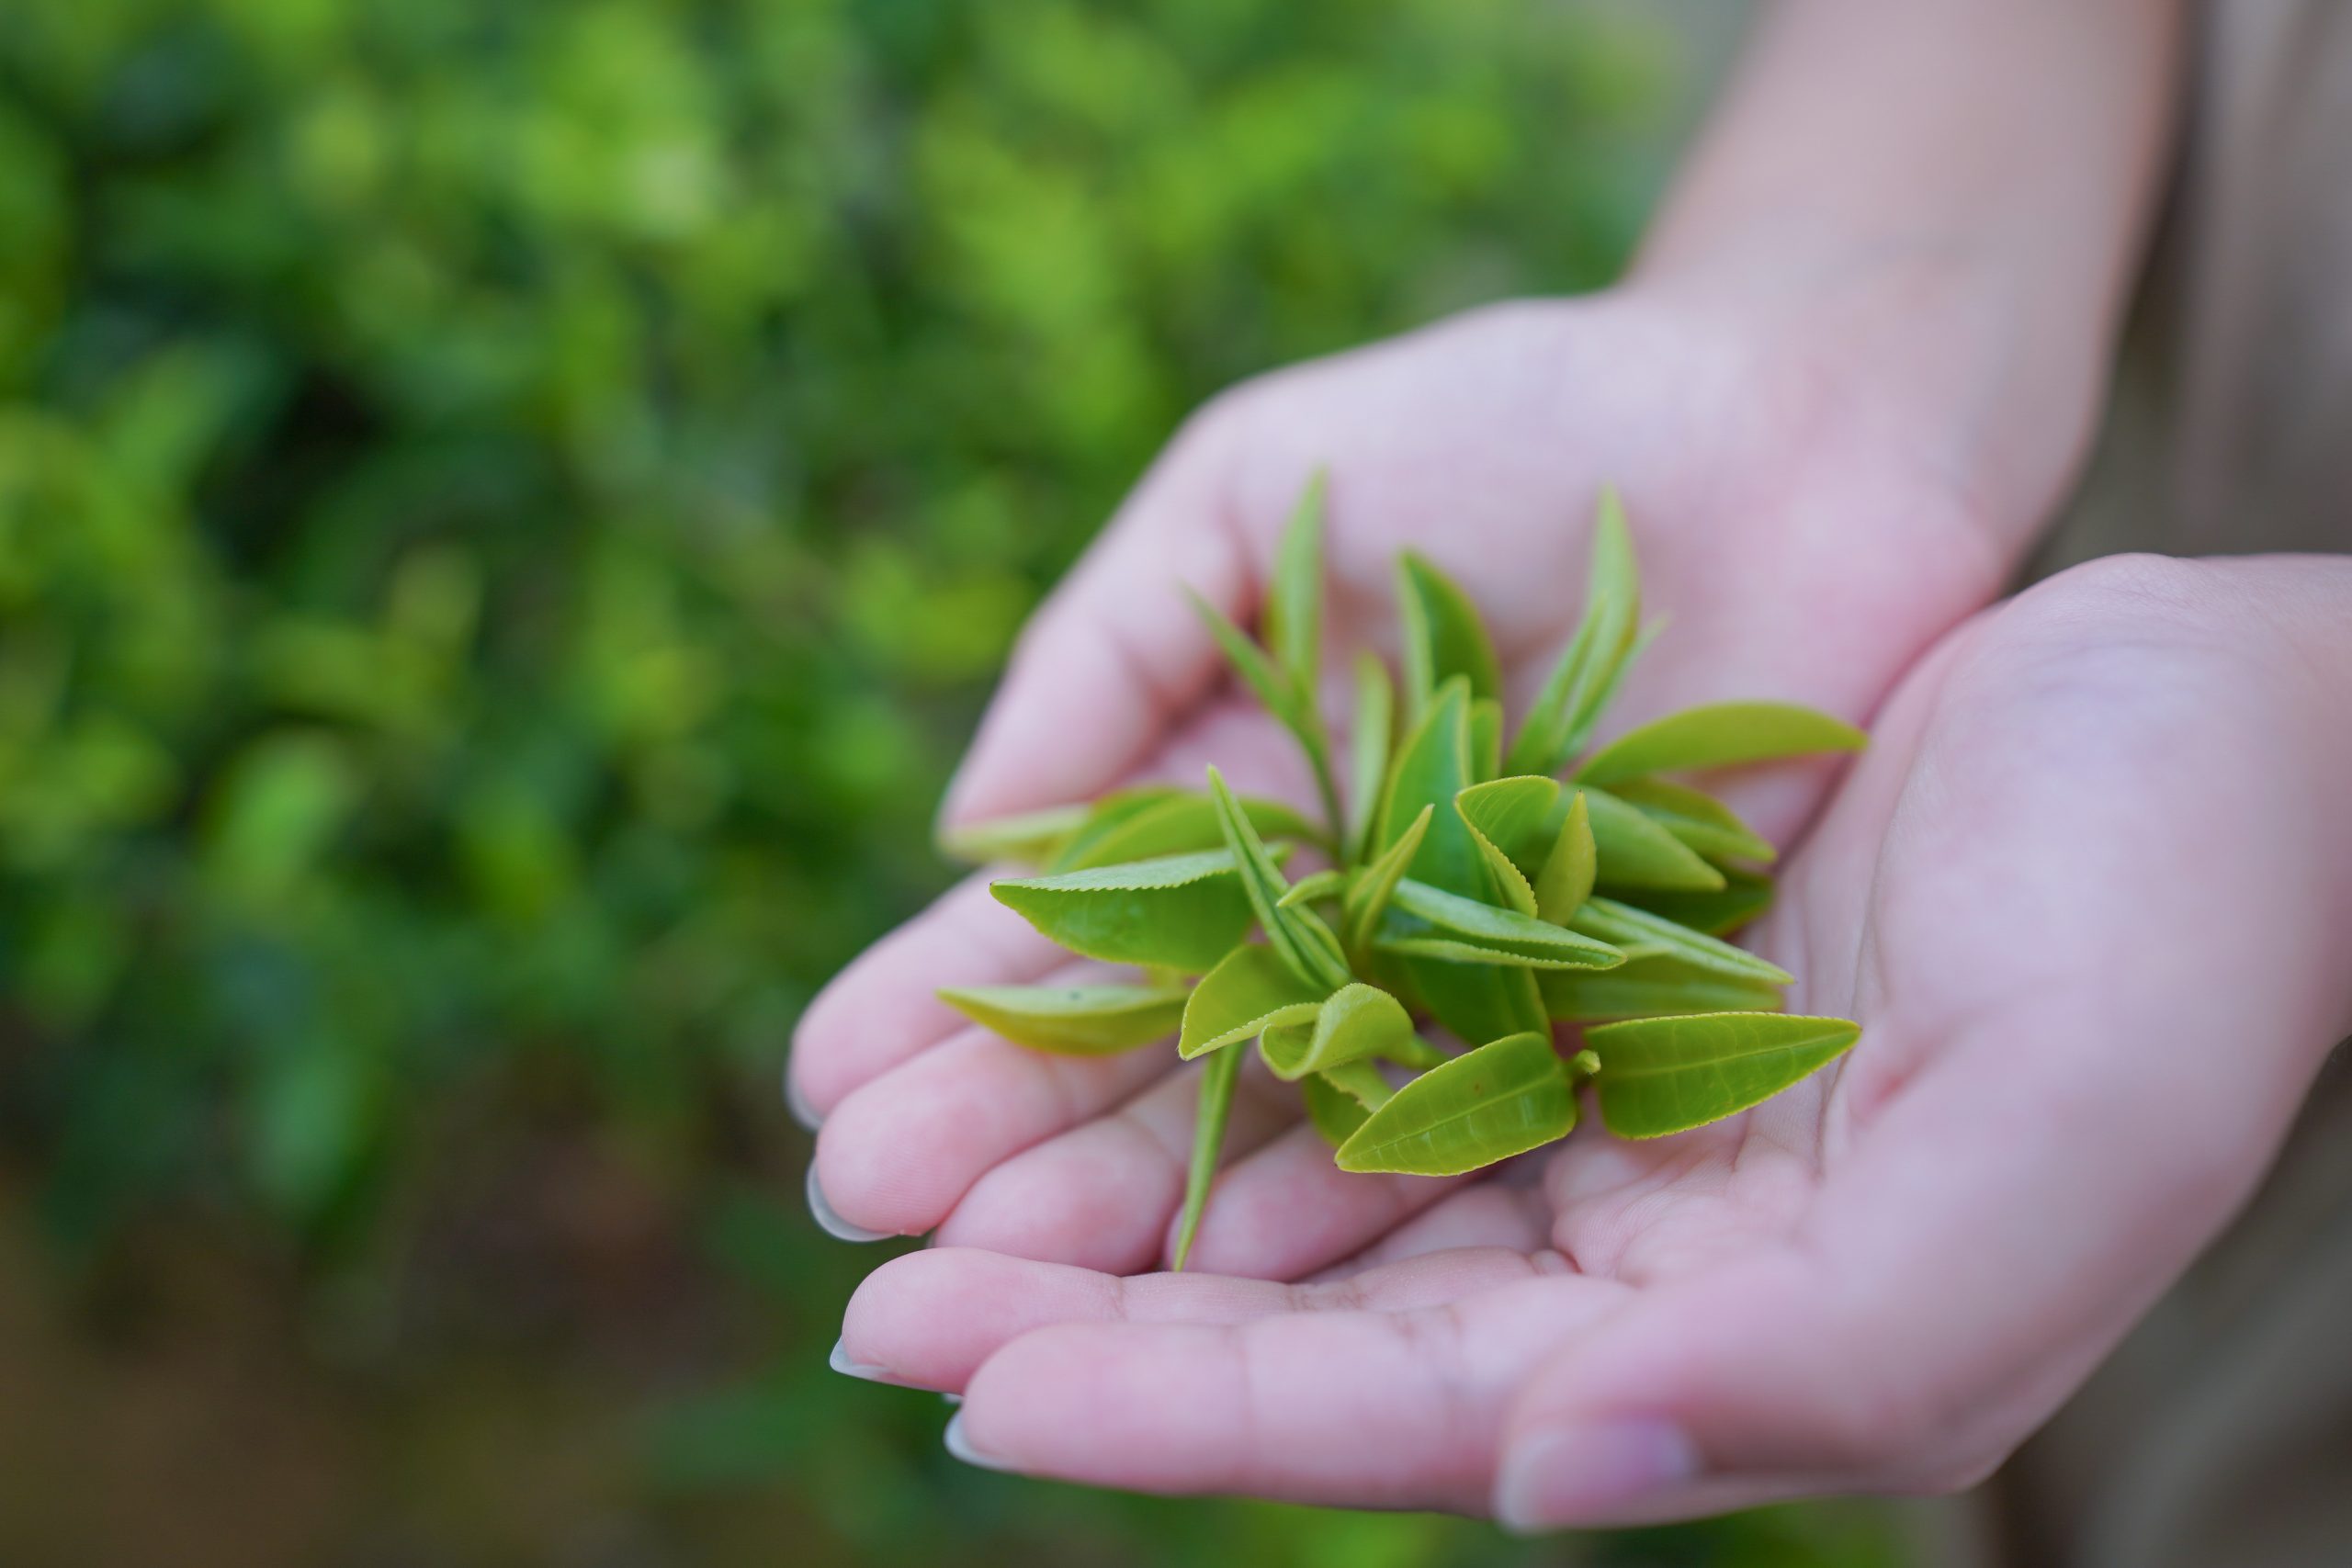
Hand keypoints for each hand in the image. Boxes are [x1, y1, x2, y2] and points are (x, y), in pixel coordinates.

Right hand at [791, 280, 2028, 1261]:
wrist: (1789, 428)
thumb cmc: (1515, 424)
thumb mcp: (1259, 484)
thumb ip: (1115, 644)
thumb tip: (965, 827)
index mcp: (1236, 788)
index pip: (1068, 921)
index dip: (945, 1002)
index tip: (827, 1085)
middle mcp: (1332, 908)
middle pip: (1147, 1046)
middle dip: (1001, 1137)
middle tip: (869, 1228)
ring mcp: (1459, 974)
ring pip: (1275, 1114)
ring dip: (1127, 1207)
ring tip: (992, 1284)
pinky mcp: (1596, 1010)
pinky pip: (1451, 1117)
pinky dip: (1333, 1195)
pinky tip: (1211, 1272)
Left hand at [833, 553, 2351, 1523]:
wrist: (2227, 722)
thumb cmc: (2183, 927)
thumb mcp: (2059, 1152)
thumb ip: (1829, 1358)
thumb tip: (1540, 1483)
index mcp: (1729, 1339)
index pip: (1412, 1414)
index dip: (1191, 1415)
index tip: (974, 1396)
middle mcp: (1633, 1245)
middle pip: (1313, 1304)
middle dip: (1088, 1312)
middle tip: (868, 1294)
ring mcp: (1586, 1094)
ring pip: (1299, 1157)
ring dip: (1107, 1166)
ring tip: (901, 1166)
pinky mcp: (1565, 950)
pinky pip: (1345, 993)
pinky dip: (1205, 1007)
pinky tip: (1075, 994)